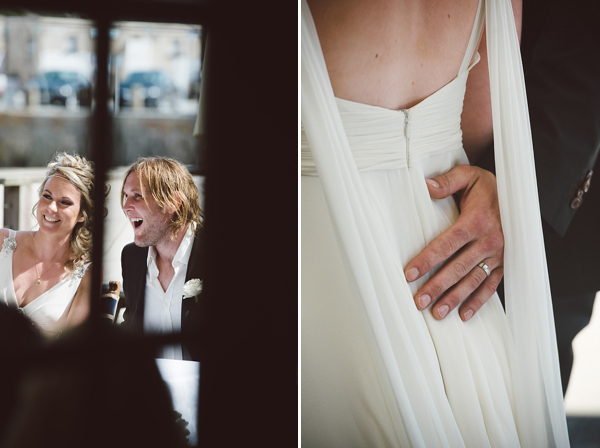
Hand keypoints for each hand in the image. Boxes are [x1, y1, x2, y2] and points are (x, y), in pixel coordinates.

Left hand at [404, 165, 503, 320]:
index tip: (410, 274)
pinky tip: (464, 314)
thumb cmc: (486, 187)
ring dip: (455, 298)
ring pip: (473, 280)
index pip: (448, 244)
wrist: (516, 193)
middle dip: (438, 286)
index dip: (428, 260)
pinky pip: (491, 285)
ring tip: (437, 313)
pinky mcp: (503, 262)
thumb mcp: (468, 176)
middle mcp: (490, 240)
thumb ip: (447, 181)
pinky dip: (478, 301)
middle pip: (458, 268)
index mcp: (477, 220)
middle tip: (419, 301)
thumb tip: (426, 186)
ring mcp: (498, 254)